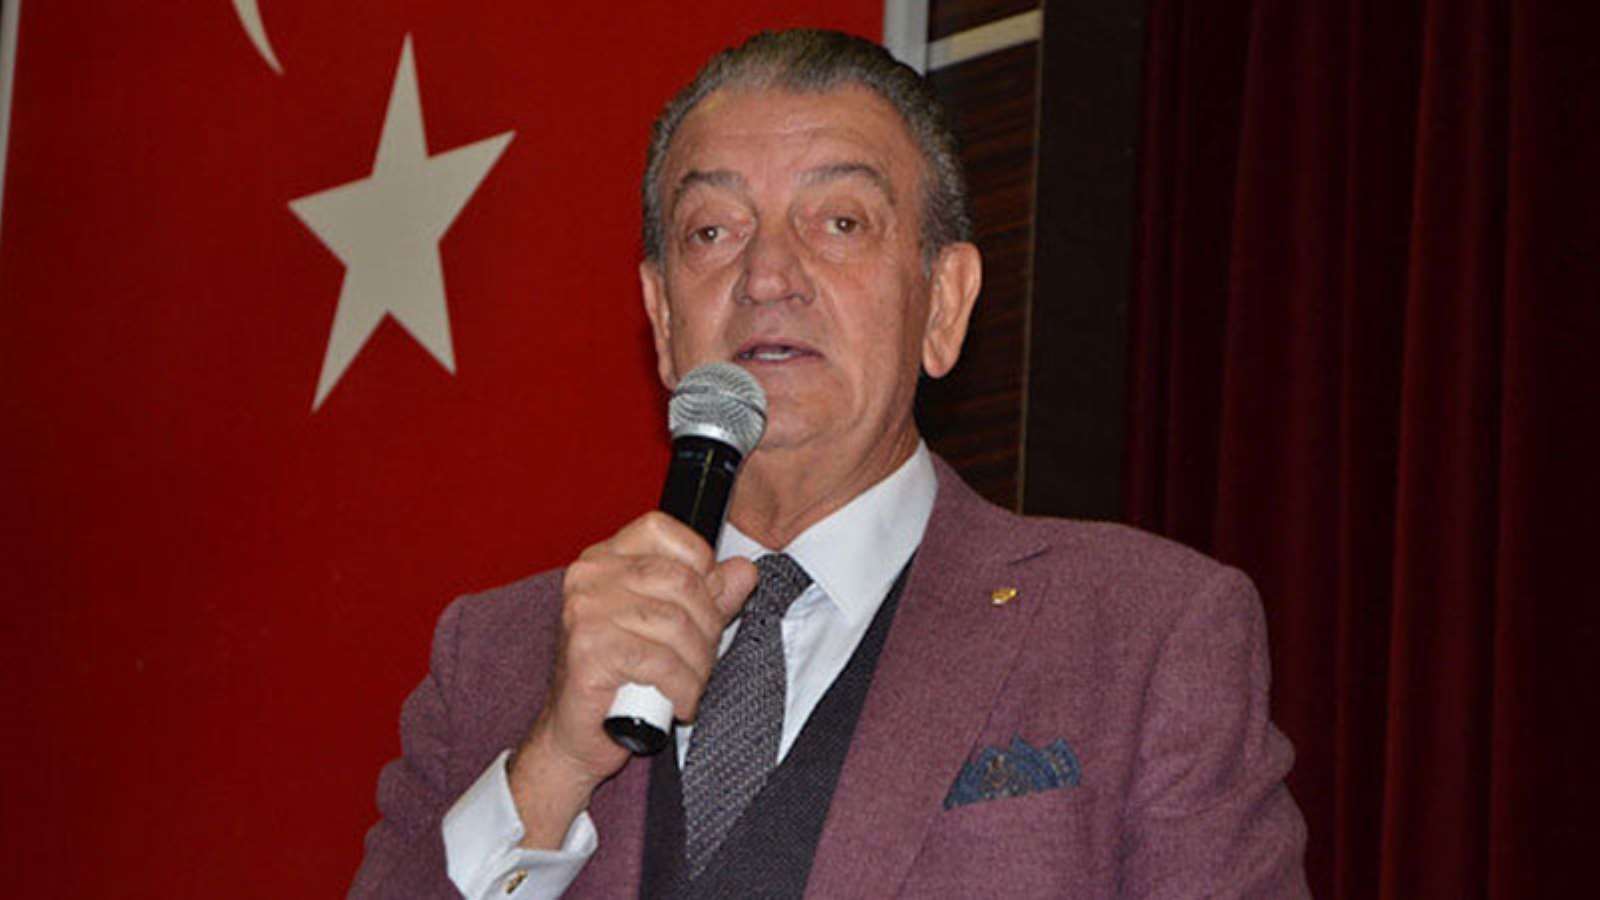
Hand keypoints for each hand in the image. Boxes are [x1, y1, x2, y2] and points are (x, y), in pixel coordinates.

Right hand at [507, 512, 758, 847]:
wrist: (573, 736)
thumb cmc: (619, 679)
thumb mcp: (671, 629)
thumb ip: (708, 596)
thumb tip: (744, 570)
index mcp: (605, 559)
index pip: (662, 529)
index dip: (699, 562)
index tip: (708, 603)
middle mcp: (589, 576)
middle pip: (680, 580)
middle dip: (708, 626)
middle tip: (703, 661)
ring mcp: (585, 611)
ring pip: (675, 624)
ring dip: (698, 665)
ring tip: (691, 686)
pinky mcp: (588, 650)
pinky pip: (660, 662)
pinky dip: (682, 687)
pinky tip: (680, 704)